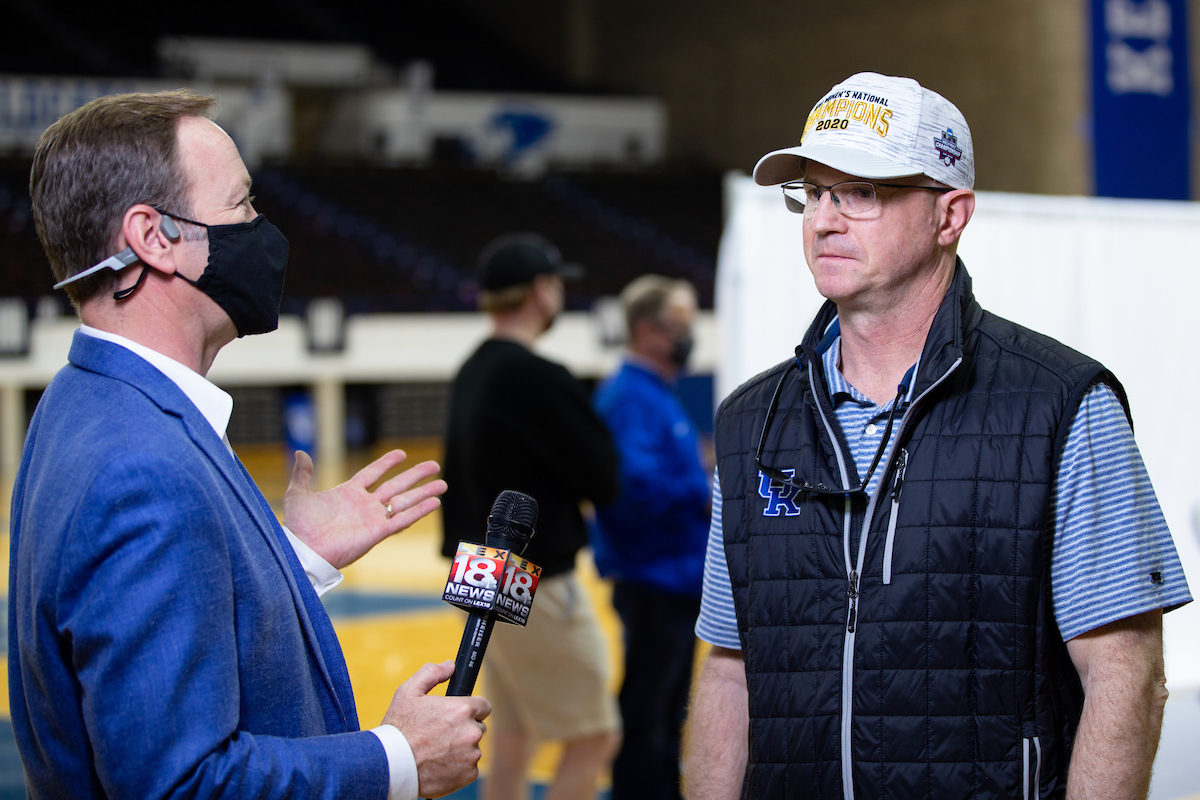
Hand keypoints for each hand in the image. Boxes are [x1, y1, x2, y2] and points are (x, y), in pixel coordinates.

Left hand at [282, 449, 446, 568]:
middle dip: (416, 475)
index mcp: (348, 494)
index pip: (372, 474)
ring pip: (404, 502)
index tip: (402, 453)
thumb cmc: (298, 527)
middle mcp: (364, 505)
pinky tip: (435, 503)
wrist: (303, 550)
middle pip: (396, 486)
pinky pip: (402, 520)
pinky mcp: (377, 533)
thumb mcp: (298, 495)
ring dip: (424, 493)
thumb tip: (300, 453)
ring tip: (443, 485)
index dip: (386, 463)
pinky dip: (419, 511)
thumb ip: (302, 474)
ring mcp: (373, 518)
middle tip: (434, 465)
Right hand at [384, 660, 491, 797]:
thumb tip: (449, 666)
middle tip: (442, 734)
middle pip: (478, 727)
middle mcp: (471, 732)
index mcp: (462, 709)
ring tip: (437, 750)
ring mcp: (471, 755)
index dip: (471, 709)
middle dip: (464, 729)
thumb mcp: (408, 692)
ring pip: (473, 748)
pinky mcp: (468, 774)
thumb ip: (431, 673)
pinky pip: (469, 767)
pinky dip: (458, 767)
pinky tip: (440, 764)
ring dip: (461, 748)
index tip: (460, 714)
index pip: (484, 706)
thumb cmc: (399, 729)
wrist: (392, 766)